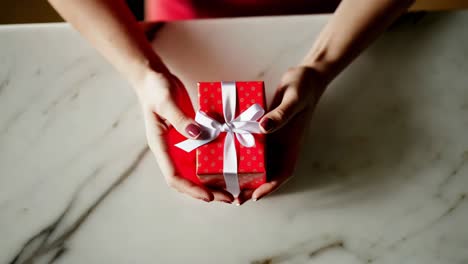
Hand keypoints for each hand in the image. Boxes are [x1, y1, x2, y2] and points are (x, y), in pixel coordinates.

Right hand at [137, 71, 234, 202]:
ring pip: (196, 171)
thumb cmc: (156, 89)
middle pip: (188, 180)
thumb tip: (197, 135)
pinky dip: (214, 163)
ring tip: (233, 188)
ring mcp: (180, 145)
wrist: (154, 78)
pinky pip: (202, 155)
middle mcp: (171, 151)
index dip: (191, 189)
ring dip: (213, 181)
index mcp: (161, 146)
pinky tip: (230, 165)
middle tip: (229, 197)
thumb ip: (180, 119)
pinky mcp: (190, 137)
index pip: (174, 177)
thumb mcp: (166, 102)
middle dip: (207, 191)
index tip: (209, 196)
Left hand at [237, 66, 327, 203]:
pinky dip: (242, 149)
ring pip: (259, 160)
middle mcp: (282, 143)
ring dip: (245, 172)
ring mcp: (273, 136)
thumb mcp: (294, 98)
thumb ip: (281, 114)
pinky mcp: (265, 126)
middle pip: (268, 171)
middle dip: (253, 186)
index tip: (256, 196)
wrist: (306, 74)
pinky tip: (226, 152)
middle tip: (234, 197)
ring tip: (226, 182)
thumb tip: (263, 127)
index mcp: (292, 142)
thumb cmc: (304, 86)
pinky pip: (253, 142)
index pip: (283, 171)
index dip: (270, 186)